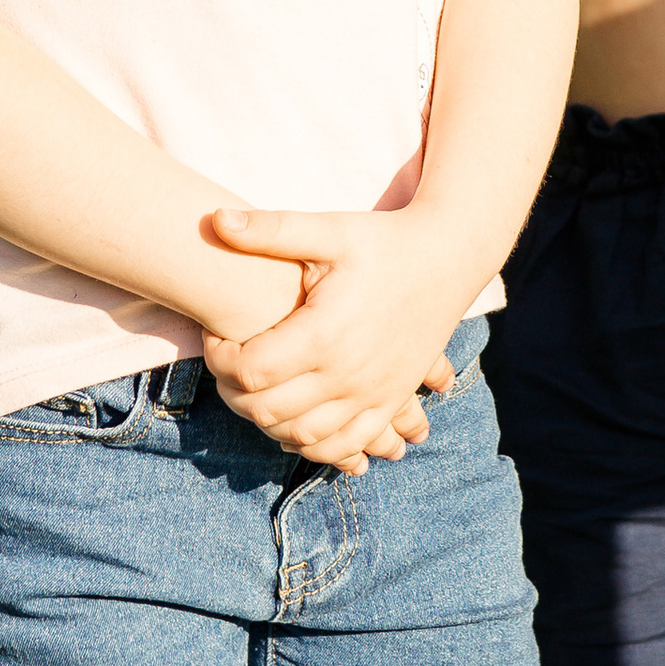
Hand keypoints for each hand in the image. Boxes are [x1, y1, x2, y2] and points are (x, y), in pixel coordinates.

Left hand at [198, 206, 473, 470]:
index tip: (217, 334)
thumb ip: (271, 229)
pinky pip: (346, 445)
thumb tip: (215, 219)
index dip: (219, 358)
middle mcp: (348, 373)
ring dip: (268, 424)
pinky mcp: (391, 401)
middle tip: (227, 365)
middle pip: (267, 410)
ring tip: (256, 391)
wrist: (450, 257)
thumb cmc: (384, 241)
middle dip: (234, 393)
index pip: (248, 370)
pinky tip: (295, 428)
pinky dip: (316, 446)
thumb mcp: (329, 230)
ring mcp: (373, 394)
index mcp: (324, 333)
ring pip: (303, 437)